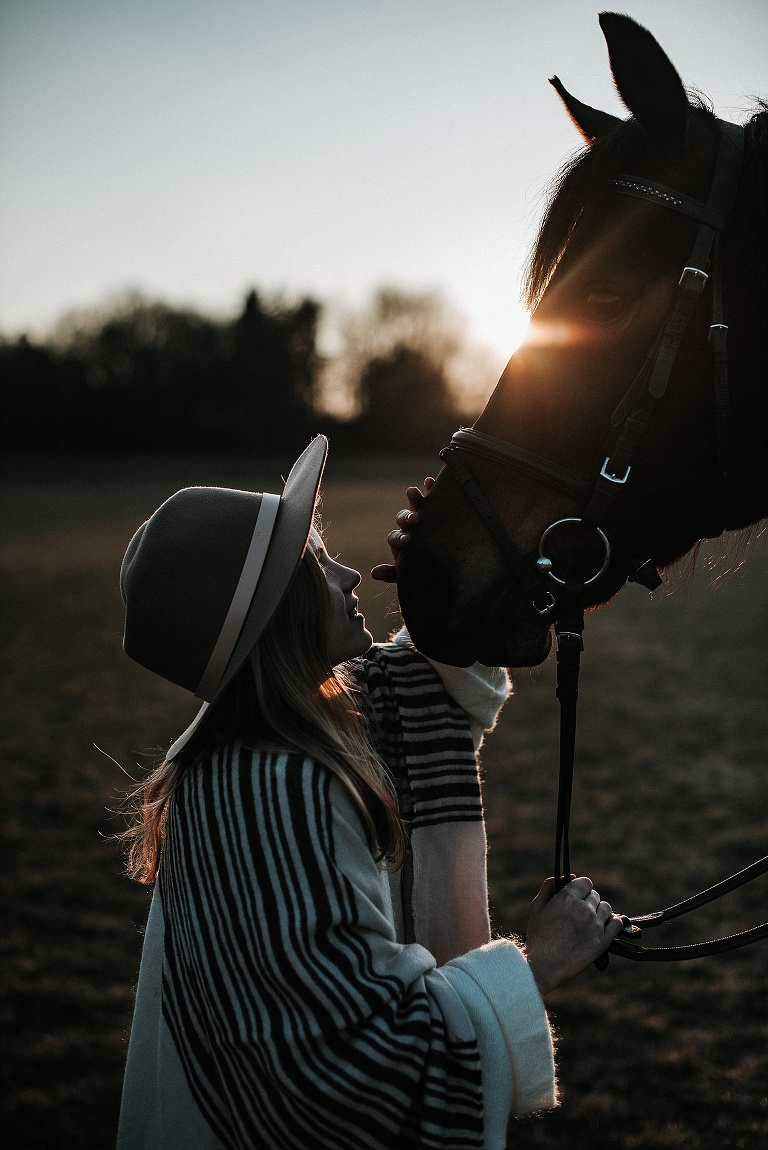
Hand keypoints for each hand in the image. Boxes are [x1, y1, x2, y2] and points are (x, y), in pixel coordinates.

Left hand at [371, 478, 434, 582]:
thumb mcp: (409, 575)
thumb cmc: (425, 573)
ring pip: (416, 505)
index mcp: (402, 543)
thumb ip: (392, 573)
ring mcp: (424, 517)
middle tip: (414, 519)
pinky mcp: (437, 511)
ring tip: (415, 491)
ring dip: (415, 498)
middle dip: (407, 517)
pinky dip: (429, 488)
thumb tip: (373, 573)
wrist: (446, 570)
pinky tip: (430, 481)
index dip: (399, 538)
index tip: (407, 541)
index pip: (396, 538)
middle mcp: (411, 528)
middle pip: (403, 518)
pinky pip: (433, 498)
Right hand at [524, 876, 623, 996]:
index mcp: (567, 897)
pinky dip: (613, 923)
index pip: (586, 882)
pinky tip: (606, 926)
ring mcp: (595, 924)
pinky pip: (617, 924)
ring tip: (590, 921)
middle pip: (595, 895)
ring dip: (600, 911)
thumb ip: (549, 887)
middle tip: (579, 913)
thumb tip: (566, 876)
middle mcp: (583, 908)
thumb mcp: (537, 907)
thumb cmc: (538, 936)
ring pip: (607, 908)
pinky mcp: (603, 941)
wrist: (543, 965)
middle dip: (588, 901)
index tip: (578, 896)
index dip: (581, 888)